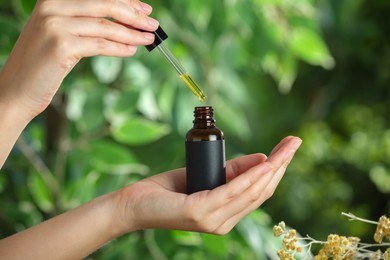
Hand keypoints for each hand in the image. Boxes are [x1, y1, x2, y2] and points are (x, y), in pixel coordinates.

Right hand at [0, 0, 157, 120]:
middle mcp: (52, 7)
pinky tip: (132, 50)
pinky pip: (100, 45)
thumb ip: (87, 25)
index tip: (145, 9)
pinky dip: (120, 48)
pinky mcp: (61, 46)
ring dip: (132, 33)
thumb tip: (124, 24)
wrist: (16, 90)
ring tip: (148, 39)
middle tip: (153, 24)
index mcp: (52, 0)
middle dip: (134, 15)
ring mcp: (55, 25)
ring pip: (106, 26)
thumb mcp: (61, 36)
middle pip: (105, 5)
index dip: (126, 1)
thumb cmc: (41, 65)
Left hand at [116, 136, 301, 234]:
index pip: (258, 192)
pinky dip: (250, 176)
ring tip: (286, 149)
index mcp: (226, 213)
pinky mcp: (201, 212)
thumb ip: (231, 171)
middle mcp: (224, 221)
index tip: (289, 148)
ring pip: (251, 192)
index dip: (277, 170)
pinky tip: (264, 163)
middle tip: (295, 142)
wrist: (133, 203)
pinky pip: (232, 191)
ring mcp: (214, 219)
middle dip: (281, 165)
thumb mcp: (204, 175)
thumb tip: (262, 159)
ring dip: (271, 168)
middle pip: (261, 191)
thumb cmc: (167, 190)